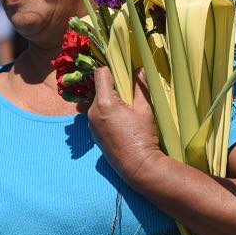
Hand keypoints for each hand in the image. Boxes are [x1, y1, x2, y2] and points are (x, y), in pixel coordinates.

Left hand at [84, 66, 163, 183]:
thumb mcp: (145, 109)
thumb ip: (141, 86)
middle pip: (99, 88)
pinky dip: (106, 113)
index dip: (112, 70)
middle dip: (112, 87)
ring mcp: (90, 123)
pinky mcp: (93, 133)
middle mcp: (92, 111)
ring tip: (125, 111)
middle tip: (128, 95)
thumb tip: (140, 69)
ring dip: (109, 101)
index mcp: (104, 103)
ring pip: (97, 102)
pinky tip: (120, 122)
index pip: (100, 73)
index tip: (123, 74)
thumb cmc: (142, 137)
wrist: (137, 166)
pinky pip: (97, 115)